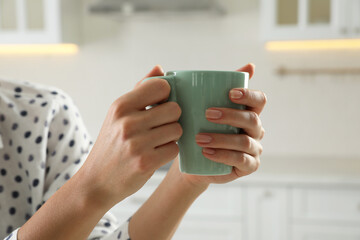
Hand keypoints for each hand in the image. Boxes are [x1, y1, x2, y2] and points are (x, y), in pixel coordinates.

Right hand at [79, 65, 182, 207]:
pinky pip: (174, 149)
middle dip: (171, 118)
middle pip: (175, 109)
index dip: (166, 96)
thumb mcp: (119, 114)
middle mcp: (128, 122)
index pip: (162, 86)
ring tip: (156, 142)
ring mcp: (137, 143)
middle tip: (159, 127)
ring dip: (171, 136)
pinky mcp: (146, 163)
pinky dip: (168, 152)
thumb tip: (160, 68)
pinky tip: (155, 154)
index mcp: (121, 105)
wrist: (96, 181)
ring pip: (177, 129)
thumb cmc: (111, 143)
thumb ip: (141, 89)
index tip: (161, 105)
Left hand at [175, 63, 265, 187]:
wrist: (192, 159)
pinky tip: (206, 152)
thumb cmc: (196, 129)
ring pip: (244, 141)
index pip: (259, 100)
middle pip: (252, 119)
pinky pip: (240, 160)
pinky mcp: (248, 166)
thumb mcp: (193, 110)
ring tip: (199, 138)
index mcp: (247, 112)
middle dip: (231, 115)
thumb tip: (160, 66)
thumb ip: (184, 90)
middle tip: (207, 114)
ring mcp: (254, 149)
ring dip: (222, 138)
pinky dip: (223, 155)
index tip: (230, 92)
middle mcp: (255, 130)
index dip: (249, 94)